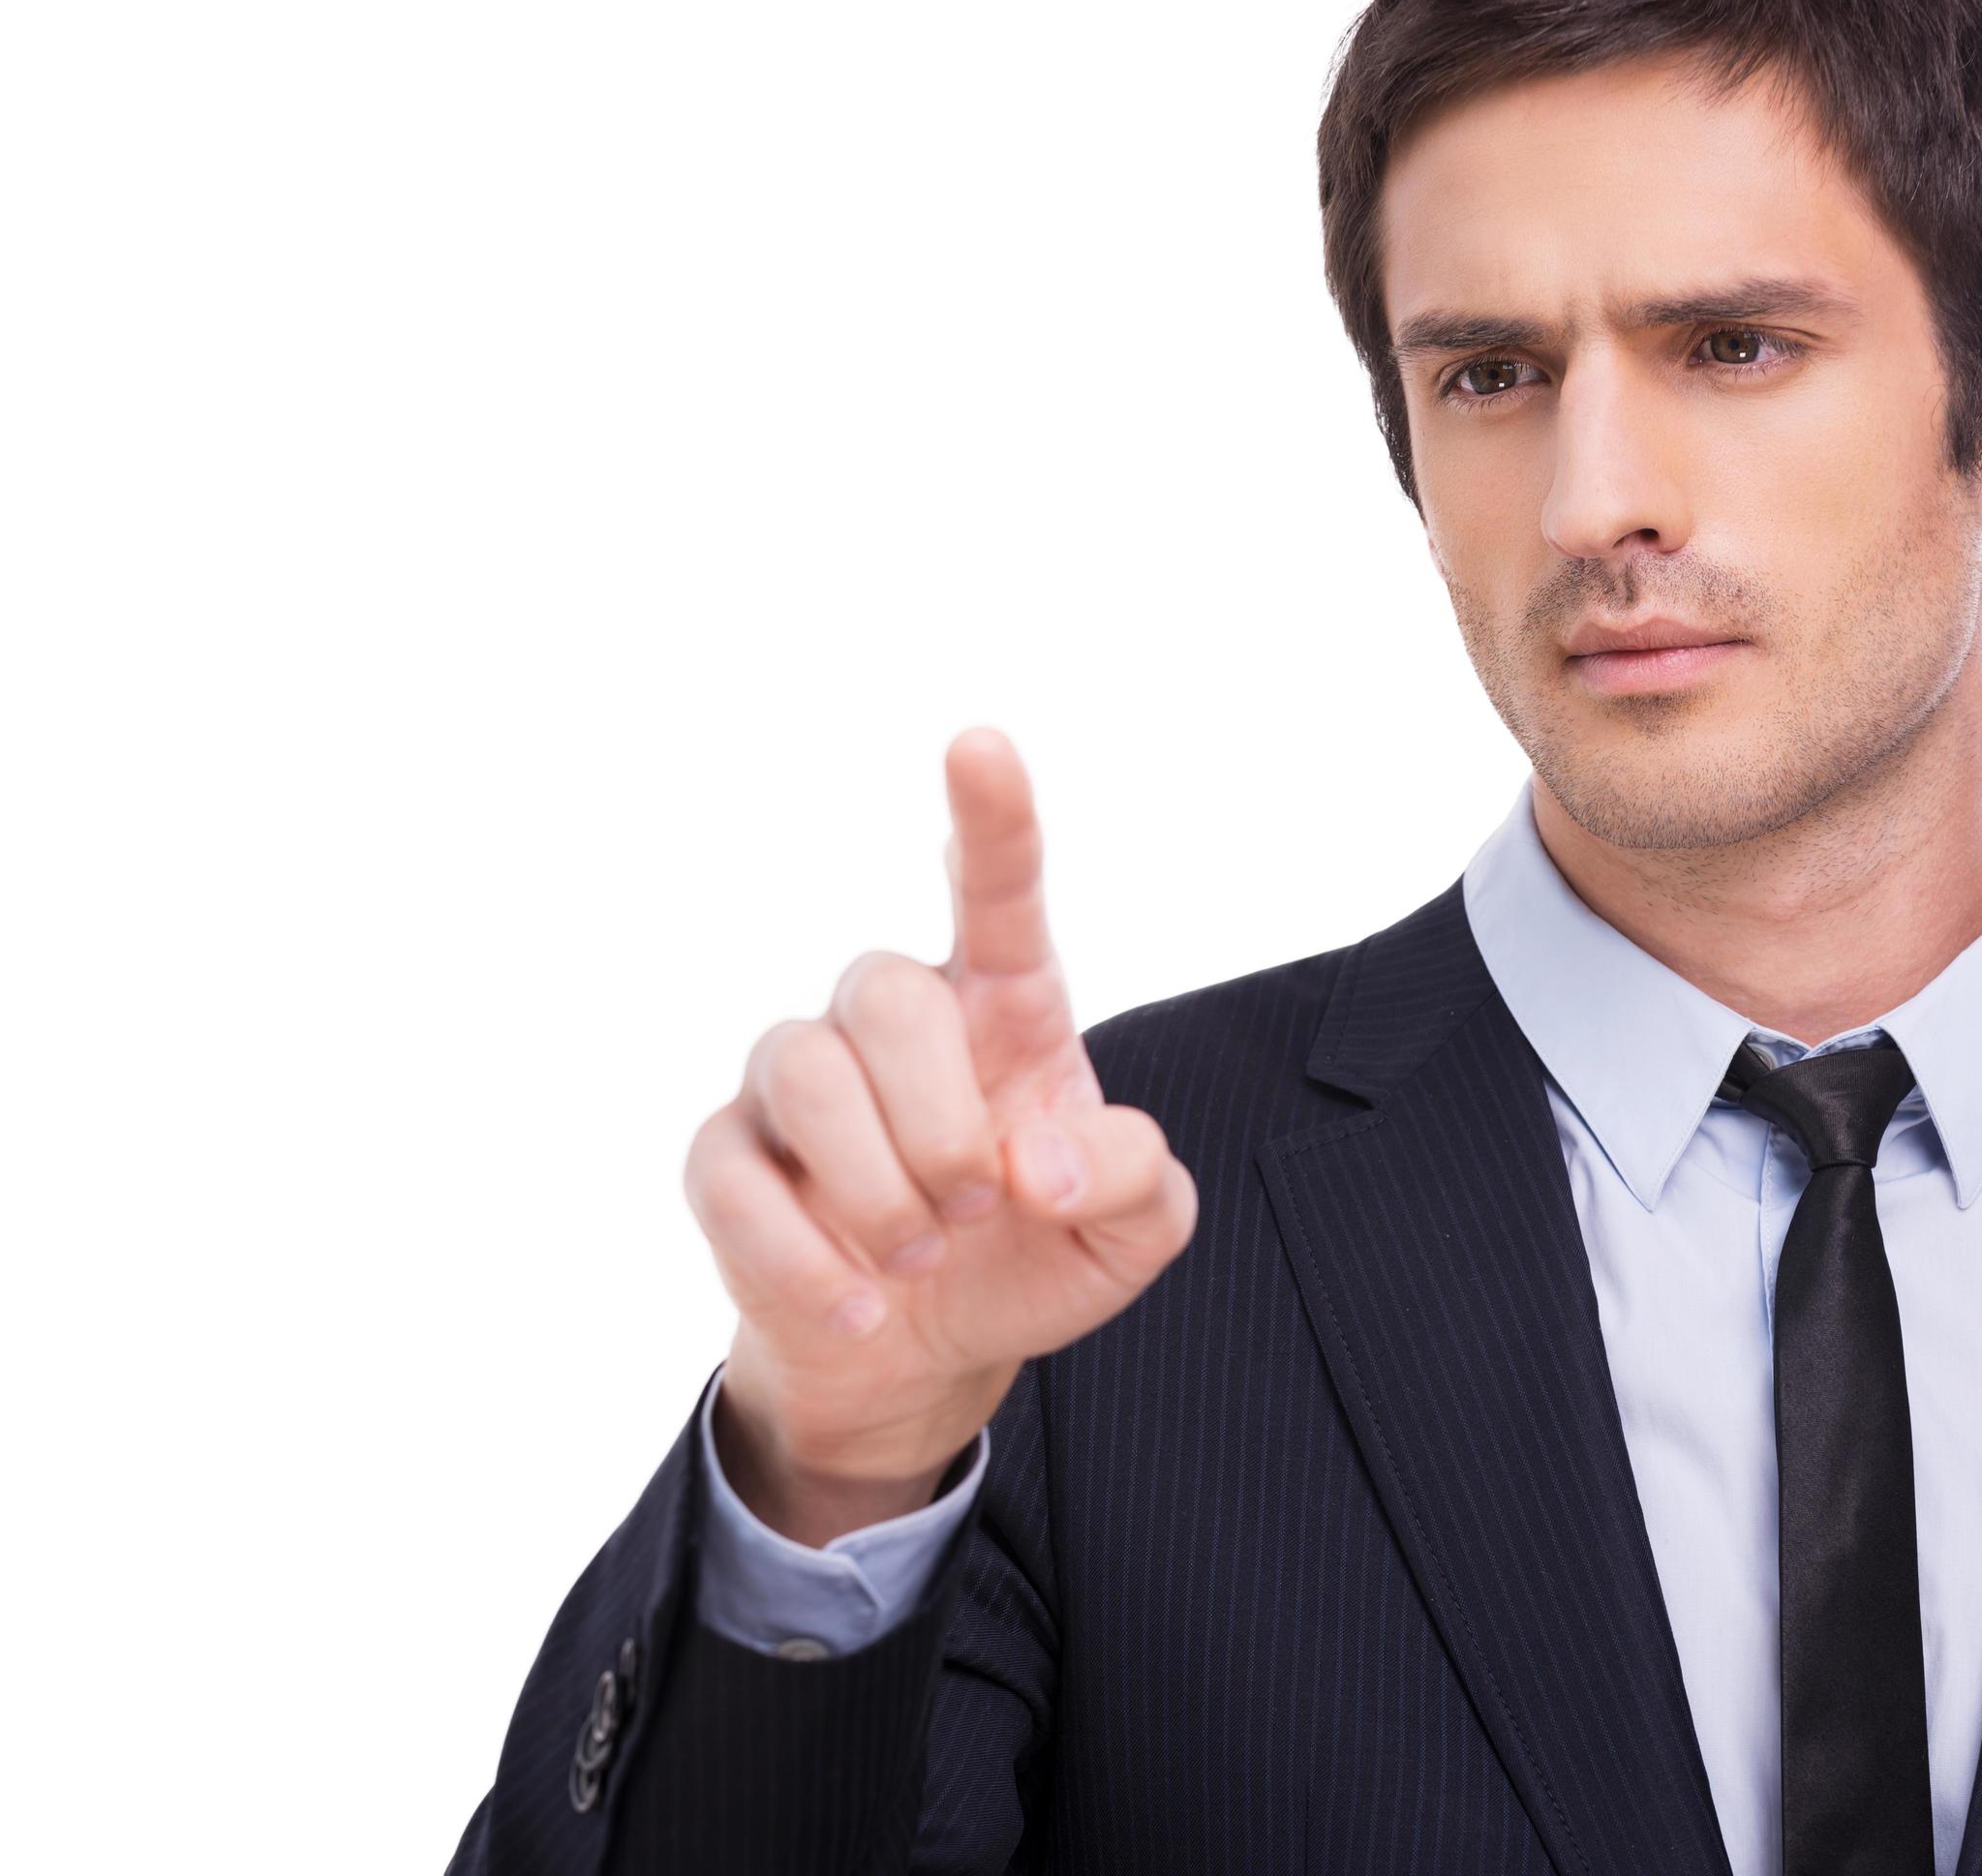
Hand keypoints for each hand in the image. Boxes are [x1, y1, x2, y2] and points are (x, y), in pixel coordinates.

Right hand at [685, 728, 1198, 1544]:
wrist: (930, 1357)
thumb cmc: (1039, 1254)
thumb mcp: (1135, 1230)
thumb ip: (1134, 1176)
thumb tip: (1043, 1160)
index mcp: (1005, 1006)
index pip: (998, 890)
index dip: (991, 817)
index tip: (979, 745)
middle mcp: (893, 1020)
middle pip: (885, 993)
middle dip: (939, 1123)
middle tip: (978, 1209)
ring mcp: (797, 1079)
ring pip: (802, 1070)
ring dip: (878, 1191)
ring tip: (919, 1258)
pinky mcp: (726, 1157)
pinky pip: (735, 1182)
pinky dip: (807, 1265)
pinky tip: (859, 1307)